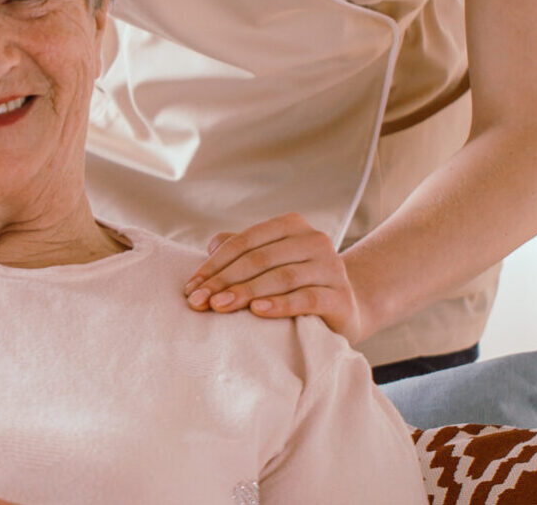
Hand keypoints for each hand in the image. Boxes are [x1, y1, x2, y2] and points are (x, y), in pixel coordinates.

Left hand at [182, 212, 364, 342]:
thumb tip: (211, 244)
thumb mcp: (268, 263)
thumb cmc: (295, 283)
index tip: (190, 287)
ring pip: (281, 277)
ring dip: (245, 292)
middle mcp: (314, 241)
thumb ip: (242, 251)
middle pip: (259, 259)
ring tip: (219, 306)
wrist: (345, 310)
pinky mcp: (340, 297)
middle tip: (198, 301)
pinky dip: (280, 304)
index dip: (215, 264)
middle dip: (224, 281)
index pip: (245, 242)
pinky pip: (307, 299)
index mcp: (292, 226)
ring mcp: (331, 268)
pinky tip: (257, 311)